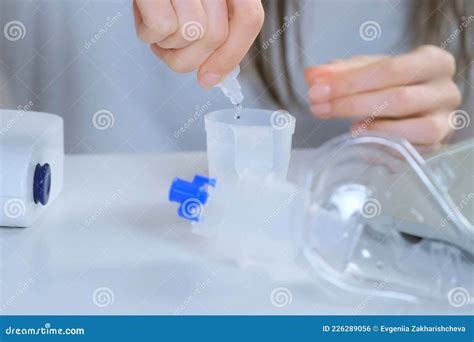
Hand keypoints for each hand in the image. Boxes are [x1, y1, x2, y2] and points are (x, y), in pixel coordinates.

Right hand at [133, 0, 263, 87]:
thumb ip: (213, 32)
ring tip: (156, 25)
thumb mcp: (195, 7)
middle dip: (190, 55)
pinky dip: (148, 33)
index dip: (230, 55)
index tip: (209, 78)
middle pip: (216, 35)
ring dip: (167, 43)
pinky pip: (163, 26)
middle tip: (172, 46)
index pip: (249, 18)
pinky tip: (144, 17)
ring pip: (191, 33)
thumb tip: (214, 75)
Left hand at [305, 45, 461, 146]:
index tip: (316, 90)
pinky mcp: (436, 148)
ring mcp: (444, 122)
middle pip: (398, 99)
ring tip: (348, 128)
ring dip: (374, 130)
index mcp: (432, 62)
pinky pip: (412, 153)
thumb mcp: (367, 71)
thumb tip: (312, 76)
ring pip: (413, 129)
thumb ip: (340, 72)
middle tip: (318, 108)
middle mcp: (445, 91)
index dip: (349, 82)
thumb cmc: (392, 84)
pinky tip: (364, 145)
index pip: (389, 70)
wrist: (419, 106)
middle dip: (352, 104)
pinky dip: (386, 150)